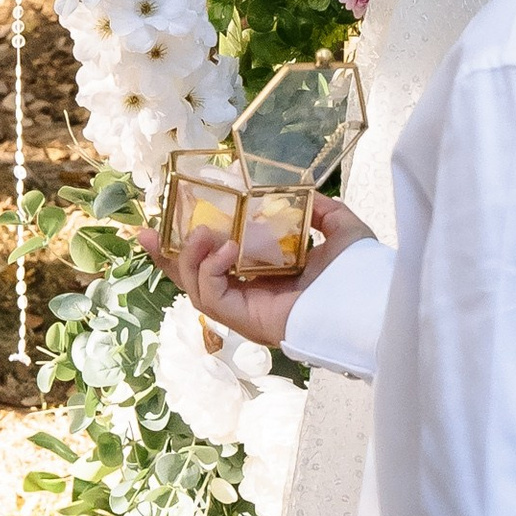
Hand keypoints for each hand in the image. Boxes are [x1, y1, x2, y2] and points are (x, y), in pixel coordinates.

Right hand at [137, 193, 373, 350]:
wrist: (368, 300)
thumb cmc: (357, 271)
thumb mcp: (340, 229)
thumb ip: (321, 212)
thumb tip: (305, 195)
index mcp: (264, 277)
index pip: (216, 264)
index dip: (190, 245)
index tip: (166, 222)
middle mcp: (249, 296)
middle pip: (193, 279)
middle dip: (165, 257)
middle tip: (146, 232)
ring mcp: (244, 311)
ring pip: (195, 289)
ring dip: (190, 258)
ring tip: (205, 233)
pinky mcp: (245, 321)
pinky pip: (212, 298)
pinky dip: (211, 270)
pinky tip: (227, 248)